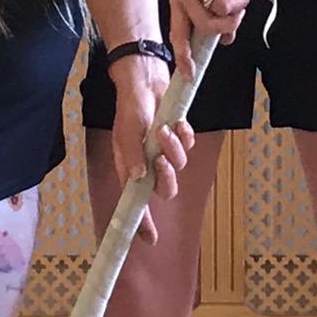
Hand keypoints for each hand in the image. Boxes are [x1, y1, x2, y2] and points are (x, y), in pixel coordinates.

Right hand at [109, 56, 194, 243]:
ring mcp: (162, 150)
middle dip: (167, 177)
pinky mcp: (176, 136)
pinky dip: (185, 136)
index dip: (142, 222)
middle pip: (164, 188)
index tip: (149, 240)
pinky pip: (188, 146)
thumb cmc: (131, 103)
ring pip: (179, 166)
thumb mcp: (128, 128)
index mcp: (129, 166)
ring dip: (175, 149)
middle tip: (161, 160)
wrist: (145, 77)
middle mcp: (146, 163)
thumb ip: (132, 153)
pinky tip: (178, 122)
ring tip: (165, 129)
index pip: (135, 201)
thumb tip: (137, 179)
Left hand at [167, 0, 252, 78]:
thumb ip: (219, 18)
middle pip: (208, 25)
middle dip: (231, 23)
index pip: (178, 34)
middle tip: (241, 10)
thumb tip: (226, 41)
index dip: (184, 55)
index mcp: (179, 2)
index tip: (190, 73)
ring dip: (240, 1)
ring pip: (222, 8)